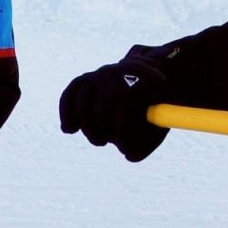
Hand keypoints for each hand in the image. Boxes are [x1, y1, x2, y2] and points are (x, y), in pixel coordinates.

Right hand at [58, 50, 172, 161]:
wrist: (147, 77)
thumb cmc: (156, 105)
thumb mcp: (161, 122)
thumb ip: (148, 141)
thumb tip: (129, 155)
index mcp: (143, 79)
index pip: (124, 103)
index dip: (123, 131)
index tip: (124, 150)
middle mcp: (120, 72)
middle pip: (102, 101)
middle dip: (102, 129)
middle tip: (104, 143)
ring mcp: (101, 73)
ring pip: (82, 97)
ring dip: (86, 125)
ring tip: (98, 140)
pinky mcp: (87, 79)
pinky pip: (70, 94)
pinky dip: (66, 112)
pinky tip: (69, 129)